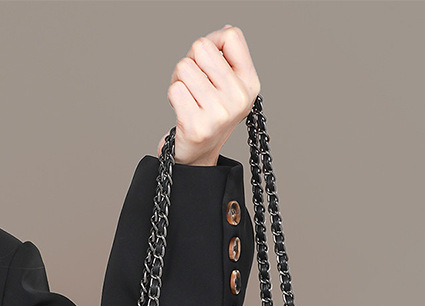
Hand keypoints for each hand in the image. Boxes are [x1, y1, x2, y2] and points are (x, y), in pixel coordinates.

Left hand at [156, 24, 260, 165]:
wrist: (199, 154)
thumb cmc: (210, 114)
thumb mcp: (230, 85)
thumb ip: (229, 56)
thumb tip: (226, 31)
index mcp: (250, 84)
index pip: (231, 36)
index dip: (213, 42)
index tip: (209, 62)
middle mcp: (239, 99)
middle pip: (202, 47)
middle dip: (191, 61)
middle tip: (194, 83)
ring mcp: (219, 114)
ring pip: (184, 66)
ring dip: (180, 79)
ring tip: (189, 98)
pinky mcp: (197, 126)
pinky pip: (175, 89)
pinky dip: (174, 96)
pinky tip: (183, 110)